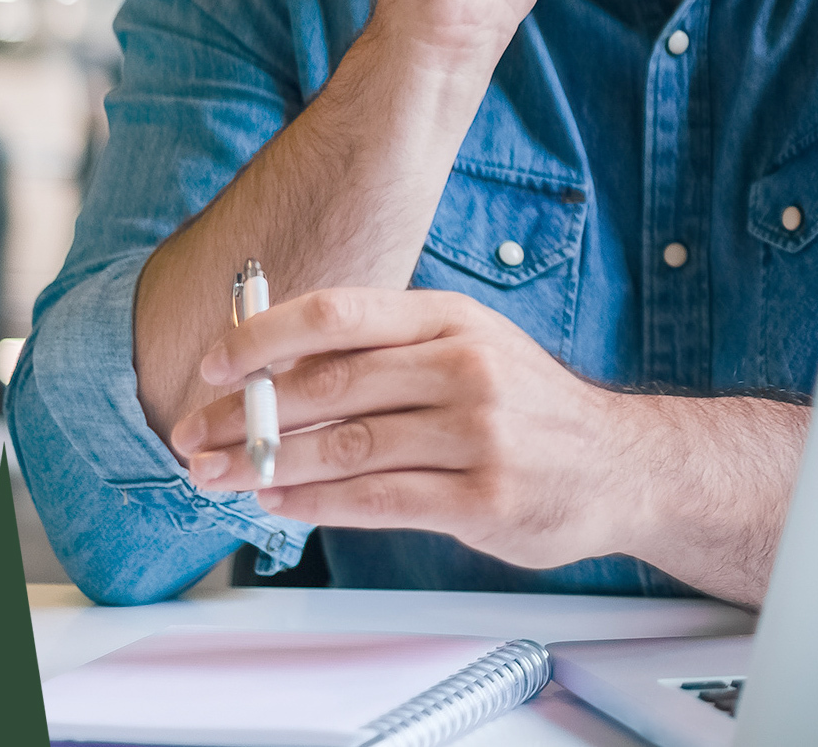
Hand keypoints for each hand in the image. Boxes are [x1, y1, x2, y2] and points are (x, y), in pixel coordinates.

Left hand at [168, 288, 646, 569]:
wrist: (624, 463)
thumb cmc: (528, 406)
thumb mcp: (468, 348)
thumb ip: (386, 353)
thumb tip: (278, 366)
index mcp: (451, 320)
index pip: (339, 313)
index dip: (263, 337)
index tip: (211, 365)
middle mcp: (465, 367)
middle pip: (329, 385)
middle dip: (247, 414)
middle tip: (193, 435)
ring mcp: (478, 434)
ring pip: (345, 448)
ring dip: (267, 466)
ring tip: (220, 476)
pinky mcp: (483, 498)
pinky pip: (377, 501)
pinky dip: (316, 505)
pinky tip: (280, 504)